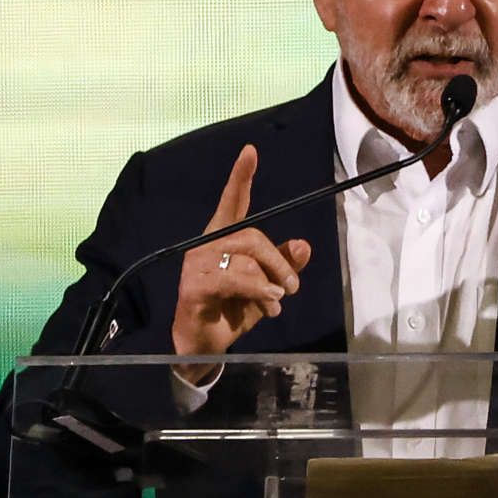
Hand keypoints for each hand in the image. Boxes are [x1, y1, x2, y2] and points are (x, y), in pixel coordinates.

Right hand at [171, 144, 311, 383]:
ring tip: (277, 303)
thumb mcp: (266, 287)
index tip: (251, 151)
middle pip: (251, 236)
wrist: (205, 346)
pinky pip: (232, 280)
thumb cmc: (232, 310)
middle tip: (293, 286)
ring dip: (269, 283)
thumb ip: (284, 266)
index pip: (232, 202)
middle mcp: (205, 246)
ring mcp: (196, 266)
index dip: (240, 177)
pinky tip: (270, 304)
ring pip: (245, 261)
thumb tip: (304, 245)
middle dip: (279, 262)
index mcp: (221, 238)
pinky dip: (258, 290)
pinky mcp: (193, 288)